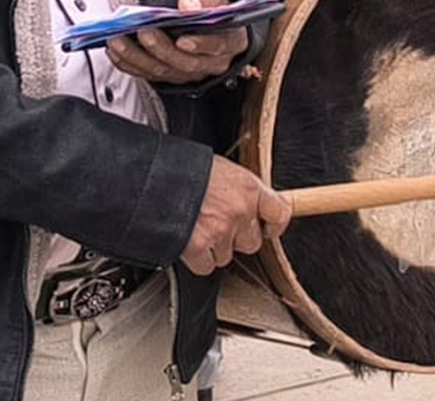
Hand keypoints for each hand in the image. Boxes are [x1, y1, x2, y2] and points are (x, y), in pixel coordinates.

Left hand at [108, 0, 248, 84]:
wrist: (208, 15)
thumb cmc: (214, 4)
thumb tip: (189, 5)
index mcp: (231, 41)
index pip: (219, 46)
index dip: (201, 44)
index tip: (183, 40)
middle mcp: (212, 62)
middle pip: (186, 63)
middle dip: (161, 49)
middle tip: (144, 31)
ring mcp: (189, 71)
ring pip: (163, 71)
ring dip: (137, 56)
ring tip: (119, 40)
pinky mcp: (170, 74)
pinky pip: (148, 74)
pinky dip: (129, 63)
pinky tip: (116, 51)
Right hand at [180, 155, 290, 275]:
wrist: (153, 178)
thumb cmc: (185, 169)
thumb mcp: (222, 168)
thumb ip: (240, 188)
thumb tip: (250, 201)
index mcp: (248, 187)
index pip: (280, 213)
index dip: (275, 225)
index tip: (269, 228)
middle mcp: (239, 210)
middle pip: (252, 242)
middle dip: (237, 238)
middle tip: (220, 226)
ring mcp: (220, 230)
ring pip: (227, 256)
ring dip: (215, 248)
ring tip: (199, 228)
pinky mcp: (199, 247)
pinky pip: (207, 266)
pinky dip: (198, 259)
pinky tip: (189, 242)